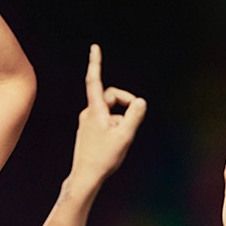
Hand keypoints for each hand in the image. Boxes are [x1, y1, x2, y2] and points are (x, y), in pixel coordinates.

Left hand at [68, 44, 146, 191]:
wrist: (85, 177)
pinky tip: (115, 145)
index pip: (95, 81)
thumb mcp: (125, 136)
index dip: (96, 62)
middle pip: (111, 96)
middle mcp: (88, 113)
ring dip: (121, 120)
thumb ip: (134, 116)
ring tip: (121, 141)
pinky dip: (115, 127)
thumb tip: (141, 101)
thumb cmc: (104, 158)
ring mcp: (87, 122)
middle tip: (135, 117)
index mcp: (95, 111)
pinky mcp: (89, 131)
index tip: (94, 47)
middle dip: (126, 103)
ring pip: (110, 112)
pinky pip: (106, 121)